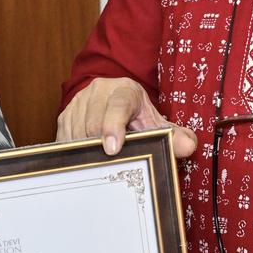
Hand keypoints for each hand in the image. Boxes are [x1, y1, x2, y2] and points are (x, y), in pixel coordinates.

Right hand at [57, 77, 196, 157]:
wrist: (113, 102)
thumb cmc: (137, 117)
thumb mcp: (157, 125)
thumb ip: (175, 136)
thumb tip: (188, 146)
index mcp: (125, 90)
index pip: (118, 105)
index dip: (114, 126)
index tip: (113, 148)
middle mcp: (99, 91)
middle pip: (94, 124)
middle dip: (101, 147)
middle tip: (111, 163)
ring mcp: (79, 102)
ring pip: (77, 135)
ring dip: (88, 153)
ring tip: (102, 159)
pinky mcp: (65, 116)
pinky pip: (65, 140)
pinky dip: (75, 154)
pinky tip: (87, 158)